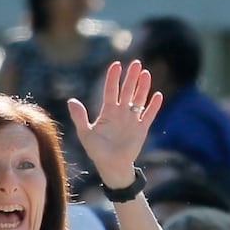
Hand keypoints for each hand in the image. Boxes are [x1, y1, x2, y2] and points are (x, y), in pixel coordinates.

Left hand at [68, 60, 162, 188]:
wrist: (111, 166)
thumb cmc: (97, 150)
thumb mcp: (85, 133)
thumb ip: (80, 117)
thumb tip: (71, 100)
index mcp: (107, 111)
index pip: (111, 90)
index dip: (113, 78)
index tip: (117, 64)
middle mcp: (121, 112)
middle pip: (127, 91)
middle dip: (131, 77)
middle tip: (136, 63)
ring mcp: (132, 120)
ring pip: (139, 99)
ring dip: (143, 87)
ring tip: (146, 74)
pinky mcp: (141, 129)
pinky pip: (149, 115)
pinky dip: (153, 106)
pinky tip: (158, 95)